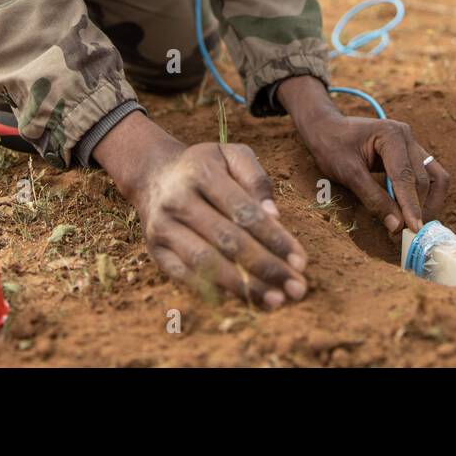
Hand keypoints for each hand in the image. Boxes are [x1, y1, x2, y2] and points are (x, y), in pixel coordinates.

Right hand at [92, 111, 308, 308]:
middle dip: (266, 268)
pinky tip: (244, 298)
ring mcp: (163, 227)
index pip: (244, 212)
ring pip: (206, 263)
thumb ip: (256, 179)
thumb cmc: (206, 166)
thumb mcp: (232, 155)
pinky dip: (215, 290)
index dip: (275, 239)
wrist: (154, 175)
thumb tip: (275, 216)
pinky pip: (186, 276)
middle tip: (296, 288)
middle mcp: (178, 200)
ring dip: (244, 286)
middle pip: (227, 240)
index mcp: (201, 172)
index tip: (301, 262)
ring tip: (275, 300)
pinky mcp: (156, 251)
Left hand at [276, 76, 449, 233]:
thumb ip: (373, 198)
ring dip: (429, 203)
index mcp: (391, 135)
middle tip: (407, 234)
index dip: (411, 205)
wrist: (326, 128)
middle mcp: (407, 137)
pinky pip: (429, 176)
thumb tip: (396, 226)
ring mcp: (411, 144)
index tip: (414, 229)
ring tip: (414, 224)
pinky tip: (412, 211)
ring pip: (434, 178)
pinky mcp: (411, 154)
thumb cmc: (332, 146)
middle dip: (418, 208)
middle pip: (423, 179)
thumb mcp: (347, 173)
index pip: (406, 176)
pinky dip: (425, 195)